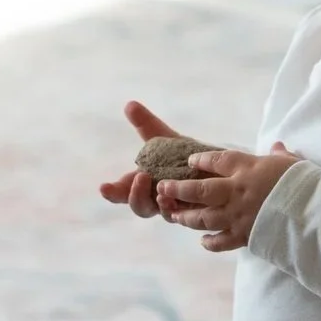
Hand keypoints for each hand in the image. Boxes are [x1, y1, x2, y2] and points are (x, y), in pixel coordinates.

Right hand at [96, 100, 184, 219]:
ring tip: (161, 192)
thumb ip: (145, 124)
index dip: (112, 192)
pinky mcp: (191, 211)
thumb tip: (130, 104)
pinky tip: (178, 198)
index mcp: (143, 183)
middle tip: (141, 177)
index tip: (104, 187)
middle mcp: (155, 197)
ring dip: (155, 203)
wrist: (217, 162)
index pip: (122, 192)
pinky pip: (180, 216)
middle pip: (138, 206)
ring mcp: (173, 206)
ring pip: (157, 213)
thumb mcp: (163, 137)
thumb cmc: (185, 152)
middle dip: (134, 195)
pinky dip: (176, 208)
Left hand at [159, 141, 299, 252]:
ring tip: (174, 215)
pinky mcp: (244, 236)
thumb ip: (280, 156)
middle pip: (199, 190)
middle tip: (163, 187)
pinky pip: (220, 241)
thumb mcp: (293, 163)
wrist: (315, 214)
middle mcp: (237, 192)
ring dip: (186, 217)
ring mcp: (238, 215)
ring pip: (203, 217)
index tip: (189, 160)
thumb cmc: (306, 183)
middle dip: (178, 188)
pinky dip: (210, 242)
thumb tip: (277, 146)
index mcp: (248, 169)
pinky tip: (202, 240)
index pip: (218, 160)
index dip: (201, 160)